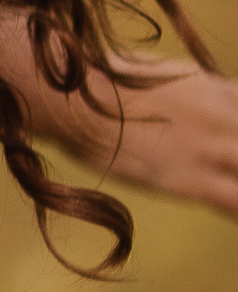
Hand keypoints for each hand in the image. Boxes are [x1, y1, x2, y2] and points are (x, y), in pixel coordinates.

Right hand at [71, 57, 237, 219]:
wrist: (70, 96)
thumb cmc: (94, 83)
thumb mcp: (151, 74)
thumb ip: (177, 90)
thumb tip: (171, 103)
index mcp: (211, 87)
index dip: (236, 127)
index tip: (226, 143)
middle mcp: (220, 114)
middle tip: (225, 170)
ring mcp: (209, 146)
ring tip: (228, 192)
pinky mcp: (191, 178)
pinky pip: (237, 201)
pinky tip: (233, 218)